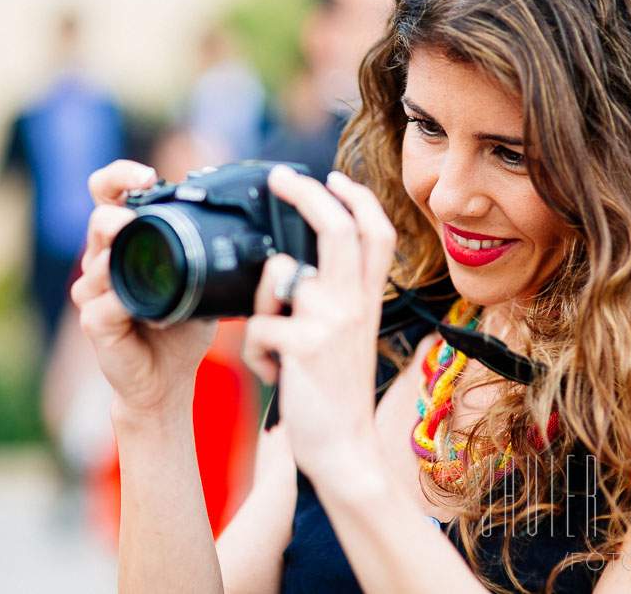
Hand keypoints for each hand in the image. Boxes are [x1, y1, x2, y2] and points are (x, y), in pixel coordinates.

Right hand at [70, 160, 216, 416]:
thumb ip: (205, 254)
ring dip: (125, 263)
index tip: (146, 177)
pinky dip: (128, 304)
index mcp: (127, 240)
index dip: (120, 176)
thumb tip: (241, 229)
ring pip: (98, 260)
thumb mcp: (201, 282)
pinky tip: (153, 315)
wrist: (167, 378)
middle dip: (115, 215)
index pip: (109, 193)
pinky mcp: (94, 320)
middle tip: (133, 219)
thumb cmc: (179, 327)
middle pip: (99, 219)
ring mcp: (94, 290)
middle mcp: (103, 259)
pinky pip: (105, 303)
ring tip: (155, 278)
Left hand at [242, 166, 396, 482]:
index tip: (335, 178)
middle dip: (307, 193)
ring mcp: (332, 322)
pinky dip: (255, 352)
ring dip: (261, 306)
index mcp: (365, 302)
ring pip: (279, 276)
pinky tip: (273, 376)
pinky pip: (257, 327)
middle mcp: (355, 305)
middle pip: (337, 228)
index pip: (375, 234)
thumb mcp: (343, 341)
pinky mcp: (305, 344)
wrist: (344, 452)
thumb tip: (286, 271)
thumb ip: (327, 303)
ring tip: (272, 346)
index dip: (358, 199)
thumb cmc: (334, 396)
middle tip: (280, 178)